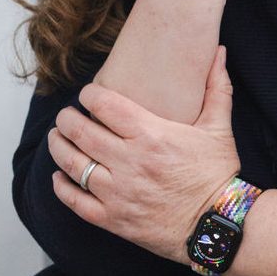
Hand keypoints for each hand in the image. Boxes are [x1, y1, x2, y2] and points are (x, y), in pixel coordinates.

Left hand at [49, 46, 239, 261]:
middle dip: (66, 119)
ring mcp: (119, 192)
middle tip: (65, 115)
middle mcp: (130, 162)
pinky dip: (62, 187)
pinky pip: (75, 202)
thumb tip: (219, 51)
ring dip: (59, 148)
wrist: (219, 224)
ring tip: (57, 139)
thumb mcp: (220, 127)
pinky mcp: (114, 220)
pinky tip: (60, 177)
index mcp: (152, 135)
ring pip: (72, 164)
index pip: (104, 105)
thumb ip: (217, 86)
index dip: (89, 95)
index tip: (87, 94)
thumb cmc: (218, 174)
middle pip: (81, 132)